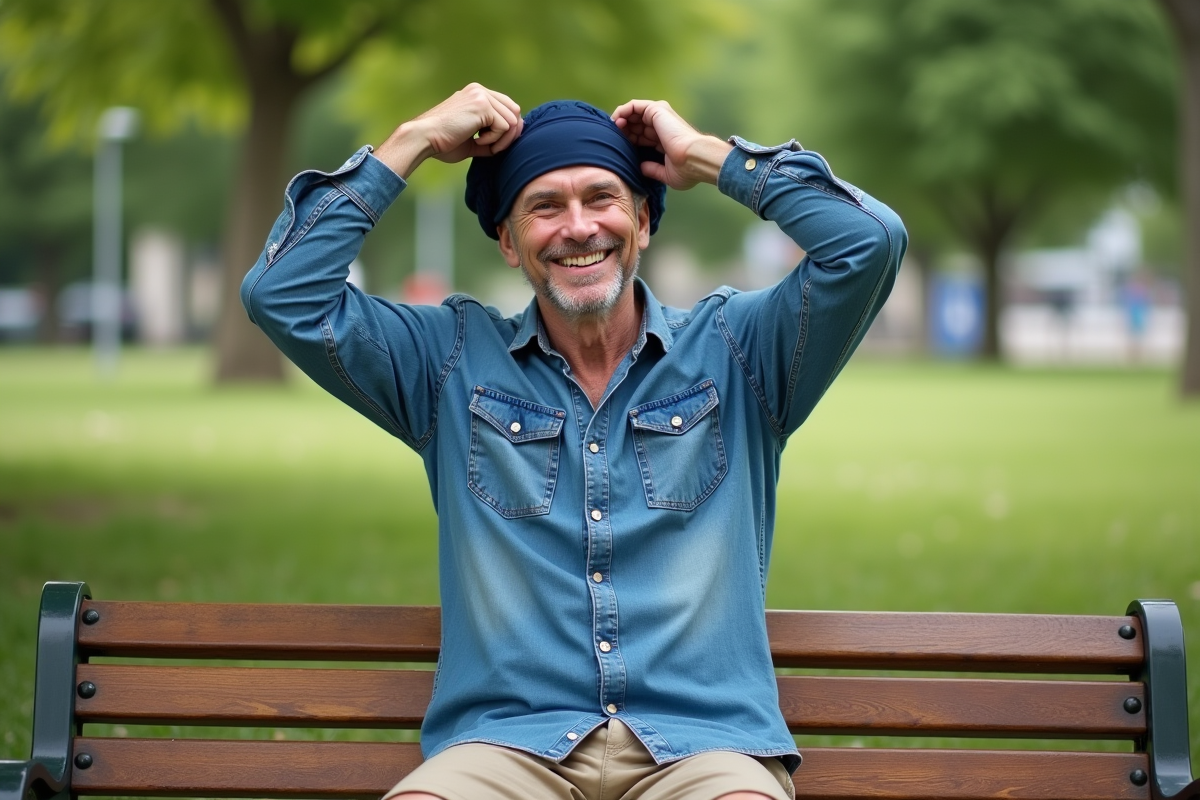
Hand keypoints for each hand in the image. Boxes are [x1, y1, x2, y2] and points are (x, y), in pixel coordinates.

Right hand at [375, 84, 522, 178]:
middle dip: (510, 134)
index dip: (508, 128)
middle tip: (494, 148)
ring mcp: (481, 95)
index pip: (507, 107)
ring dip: (502, 139)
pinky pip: (505, 126)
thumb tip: (510, 141)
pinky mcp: (482, 105)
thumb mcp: (472, 139)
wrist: (424, 138)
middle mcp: (480, 91)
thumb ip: (490, 136)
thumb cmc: (443, 142)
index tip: (495, 145)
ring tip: (483, 145)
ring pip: (512, 120)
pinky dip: (495, 139)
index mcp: (476, 94)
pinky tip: (478, 141)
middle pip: (514, 111)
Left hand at [611, 100, 732, 189]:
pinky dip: (622, 111)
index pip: (640, 137)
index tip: (616, 150)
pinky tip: (616, 122)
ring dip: (620, 120)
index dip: (627, 142)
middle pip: (634, 125)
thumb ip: (652, 169)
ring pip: (633, 113)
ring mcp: (660, 116)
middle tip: (611, 140)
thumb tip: (641, 168)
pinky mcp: (657, 110)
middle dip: (622, 131)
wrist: (694, 159)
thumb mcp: (667, 174)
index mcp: (664, 140)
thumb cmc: (686, 169)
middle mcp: (662, 126)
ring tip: (612, 130)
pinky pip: (634, 105)